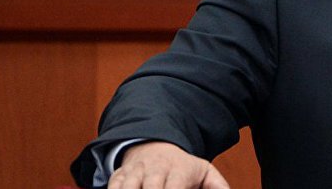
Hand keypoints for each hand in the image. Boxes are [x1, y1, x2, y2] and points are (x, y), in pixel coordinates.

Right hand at [109, 141, 229, 188]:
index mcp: (178, 169)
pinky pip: (113, 185)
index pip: (175, 187)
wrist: (157, 146)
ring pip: (128, 185)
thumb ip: (218, 187)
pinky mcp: (119, 175)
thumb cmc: (183, 168)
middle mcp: (155, 169)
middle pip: (151, 187)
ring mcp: (135, 171)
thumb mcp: (205, 172)